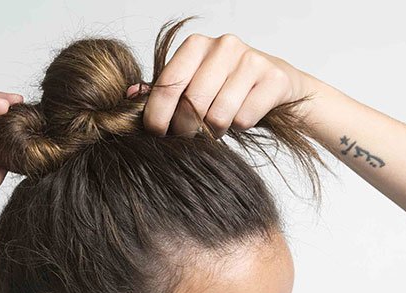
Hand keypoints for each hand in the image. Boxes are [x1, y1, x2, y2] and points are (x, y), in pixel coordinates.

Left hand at [126, 33, 311, 138]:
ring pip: (218, 114)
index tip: (155, 133)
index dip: (157, 113)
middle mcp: (223, 45)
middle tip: (188, 135)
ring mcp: (251, 60)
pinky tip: (241, 117)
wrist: (276, 83)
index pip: (169, 83)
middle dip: (186, 128)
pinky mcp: (273, 78)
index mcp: (196, 45)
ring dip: (214, 130)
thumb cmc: (226, 85)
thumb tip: (128, 95)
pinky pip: (244, 118)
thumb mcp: (192, 82)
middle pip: (193, 102)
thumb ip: (162, 89)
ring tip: (217, 125)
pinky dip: (239, 127)